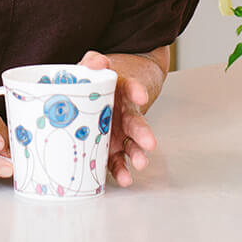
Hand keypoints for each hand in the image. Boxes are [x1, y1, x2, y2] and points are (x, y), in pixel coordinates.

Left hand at [79, 50, 161, 186]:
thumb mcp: (93, 68)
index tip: (140, 95)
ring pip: (131, 144)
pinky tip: (125, 178)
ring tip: (140, 163)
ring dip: (136, 154)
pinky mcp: (112, 148)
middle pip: (136, 122)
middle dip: (142, 133)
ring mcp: (120, 132)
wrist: (103, 95)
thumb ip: (92, 62)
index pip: (131, 88)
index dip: (136, 90)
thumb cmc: (98, 84)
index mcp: (120, 92)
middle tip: (149, 143)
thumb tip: (97, 62)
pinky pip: (117, 160)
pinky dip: (121, 169)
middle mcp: (124, 113)